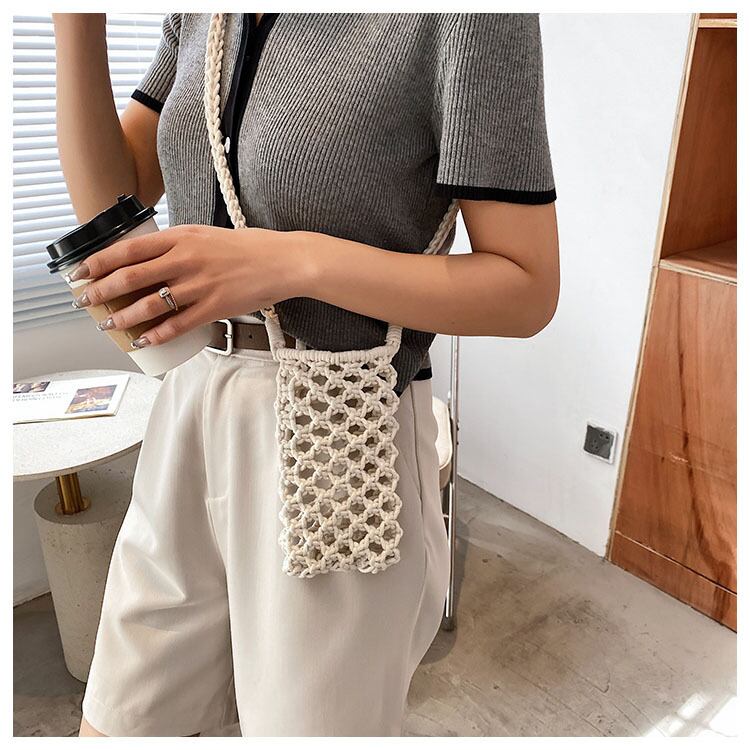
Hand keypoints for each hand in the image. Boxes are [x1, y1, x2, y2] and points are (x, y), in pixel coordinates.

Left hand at [68, 224, 310, 346]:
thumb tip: (148, 259)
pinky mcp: (215, 307)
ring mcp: (200, 285)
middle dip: (100, 291)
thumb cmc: (247, 248)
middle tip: (84, 302)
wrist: (283, 261)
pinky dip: (157, 334)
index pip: (129, 249)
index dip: (99, 262)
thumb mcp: (206, 235)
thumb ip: (177, 245)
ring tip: (109, 324)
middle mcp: (186, 259)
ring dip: (124, 316)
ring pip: (150, 304)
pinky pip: (178, 325)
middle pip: (131, 277)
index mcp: (181, 236)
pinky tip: (143, 340)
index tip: (80, 272)